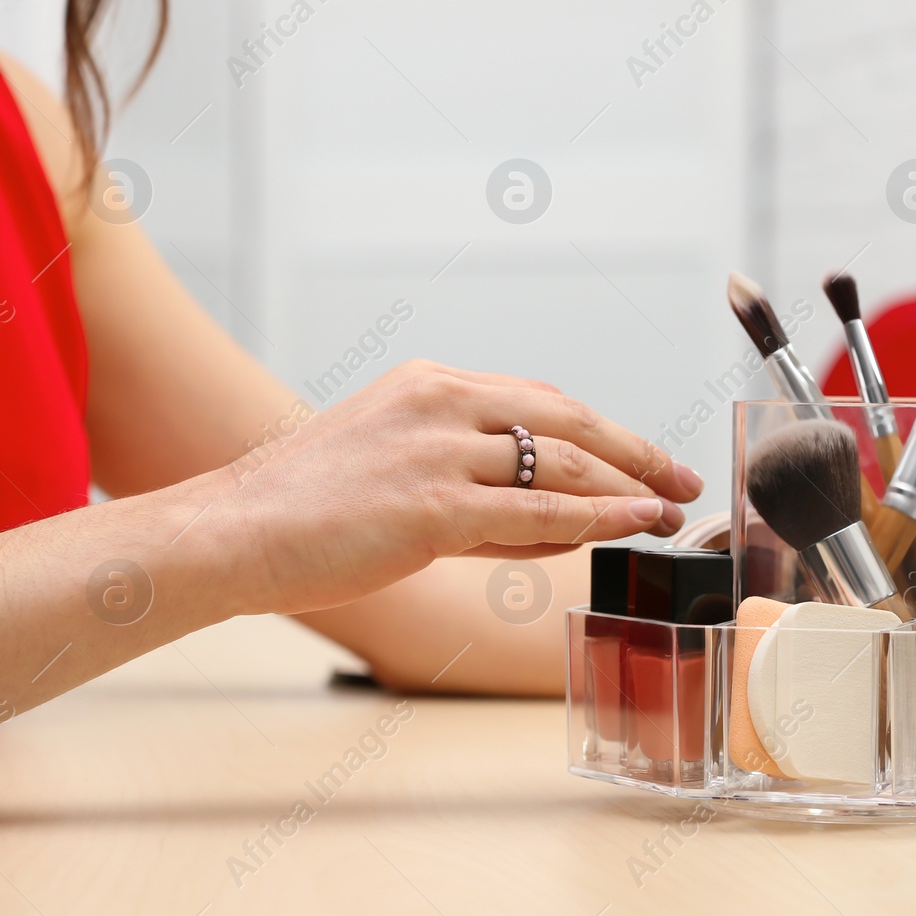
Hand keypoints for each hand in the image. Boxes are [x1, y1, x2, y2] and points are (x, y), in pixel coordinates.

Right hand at [212, 360, 702, 614]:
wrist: (234, 531)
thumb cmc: (306, 510)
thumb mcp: (392, 468)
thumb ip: (472, 485)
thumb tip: (552, 521)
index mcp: (431, 384)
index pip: (540, 400)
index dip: (601, 428)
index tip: (641, 451)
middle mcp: (442, 402)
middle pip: (568, 418)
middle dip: (634, 447)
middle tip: (682, 473)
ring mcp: (439, 450)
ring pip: (562, 464)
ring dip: (627, 486)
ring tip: (671, 505)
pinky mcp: (434, 504)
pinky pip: (538, 512)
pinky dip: (598, 517)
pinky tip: (636, 522)